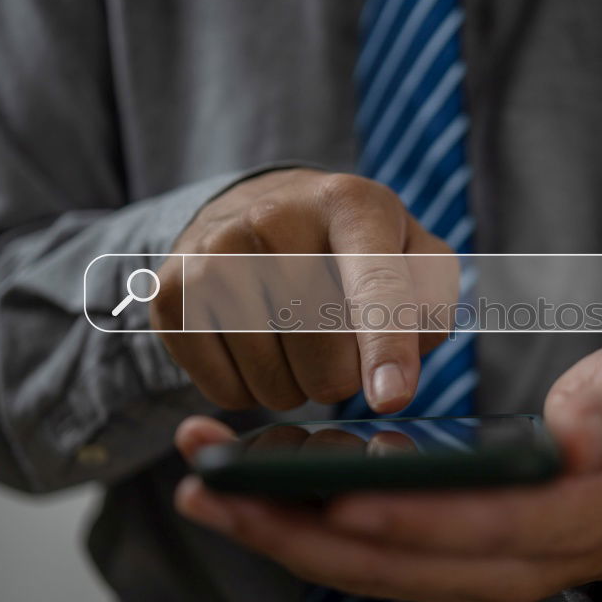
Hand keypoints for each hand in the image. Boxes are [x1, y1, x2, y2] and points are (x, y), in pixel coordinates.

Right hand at [150, 168, 453, 412]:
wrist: (256, 210)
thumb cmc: (353, 247)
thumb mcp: (411, 254)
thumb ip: (429, 305)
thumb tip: (393, 374)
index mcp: (350, 205)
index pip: (374, 283)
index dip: (386, 344)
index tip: (391, 397)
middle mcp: (274, 218)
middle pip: (325, 355)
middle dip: (345, 376)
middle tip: (339, 345)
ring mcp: (213, 254)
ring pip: (274, 384)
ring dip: (298, 387)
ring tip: (297, 341)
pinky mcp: (171, 295)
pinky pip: (226, 392)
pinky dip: (252, 392)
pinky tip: (257, 349)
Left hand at [172, 343, 601, 601]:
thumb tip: (572, 432)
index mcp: (562, 522)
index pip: (479, 529)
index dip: (411, 516)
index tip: (340, 493)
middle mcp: (503, 569)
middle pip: (390, 561)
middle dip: (297, 524)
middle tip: (213, 480)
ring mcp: (464, 575)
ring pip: (359, 566)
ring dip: (276, 528)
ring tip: (202, 481)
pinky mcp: (436, 564)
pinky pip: (358, 556)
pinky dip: (298, 528)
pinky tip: (247, 495)